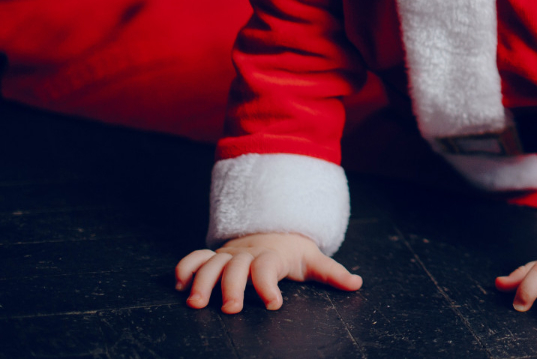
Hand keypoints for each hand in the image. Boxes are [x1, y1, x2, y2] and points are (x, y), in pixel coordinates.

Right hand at [175, 232, 362, 313]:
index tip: (273, 303)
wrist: (275, 227)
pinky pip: (195, 257)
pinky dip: (185, 268)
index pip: (268, 268)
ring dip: (201, 281)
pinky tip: (179, 286)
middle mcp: (248, 254)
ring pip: (211, 263)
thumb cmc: (293, 250)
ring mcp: (229, 254)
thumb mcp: (314, 260)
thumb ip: (333, 274)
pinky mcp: (215, 256)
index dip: (268, 285)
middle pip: (236, 267)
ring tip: (195, 303)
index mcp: (273, 255)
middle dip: (231, 287)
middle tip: (230, 309)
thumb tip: (357, 284)